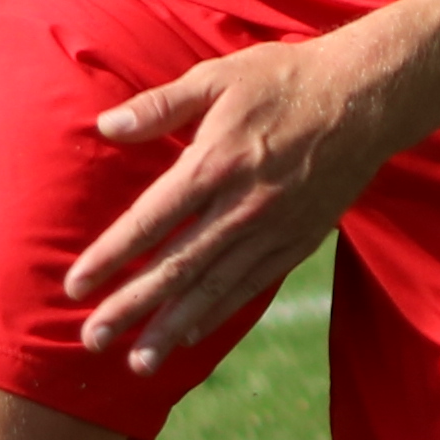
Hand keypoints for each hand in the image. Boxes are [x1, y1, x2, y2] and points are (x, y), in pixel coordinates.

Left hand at [66, 30, 414, 366]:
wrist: (365, 97)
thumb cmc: (283, 79)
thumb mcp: (218, 77)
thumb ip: (160, 107)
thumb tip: (107, 126)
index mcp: (215, 163)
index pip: (150, 221)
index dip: (110, 256)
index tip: (74, 286)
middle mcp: (242, 206)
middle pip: (176, 267)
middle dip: (131, 307)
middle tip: (91, 339)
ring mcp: (273, 229)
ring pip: (213, 288)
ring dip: (171, 327)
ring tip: (138, 363)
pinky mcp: (299, 241)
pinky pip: (252, 286)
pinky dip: (218, 314)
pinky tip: (189, 336)